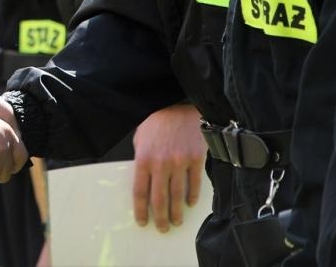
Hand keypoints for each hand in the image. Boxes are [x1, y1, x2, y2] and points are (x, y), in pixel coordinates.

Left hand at [131, 103, 203, 231]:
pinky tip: (188, 204)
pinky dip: (191, 197)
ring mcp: (179, 162)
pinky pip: (194, 184)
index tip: (142, 222)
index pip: (140, 191)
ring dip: (176, 212)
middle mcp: (160, 163)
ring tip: (175, 222)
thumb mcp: (141, 139)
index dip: (141, 210)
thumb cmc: (156, 123)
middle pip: (159, 199)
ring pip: (177, 196)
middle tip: (162, 228)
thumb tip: (144, 183)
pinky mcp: (195, 159)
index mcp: (143, 158)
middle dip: (159, 217)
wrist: (179, 108)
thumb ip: (141, 160)